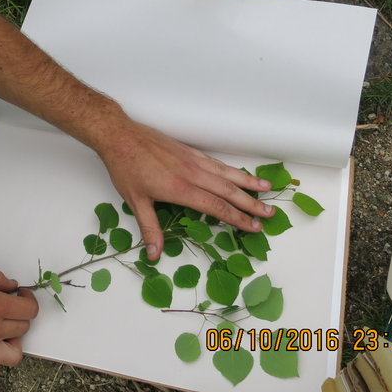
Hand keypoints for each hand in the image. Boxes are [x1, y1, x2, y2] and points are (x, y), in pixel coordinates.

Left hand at [95, 119, 274, 259]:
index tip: (254, 227)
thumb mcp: (135, 201)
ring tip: (268, 188)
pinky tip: (240, 174)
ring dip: (248, 182)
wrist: (120, 136)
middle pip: (228, 190)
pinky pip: (216, 163)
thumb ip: (149, 228)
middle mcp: (191, 173)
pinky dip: (232, 170)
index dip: (237, 218)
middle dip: (250, 203)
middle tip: (270, 213)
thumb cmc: (126, 168)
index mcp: (180, 188)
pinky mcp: (189, 151)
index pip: (216, 206)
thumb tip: (154, 255)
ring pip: (226, 173)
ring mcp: (192, 160)